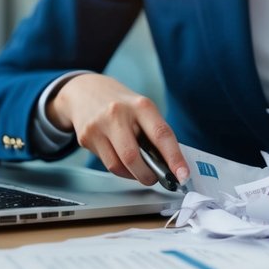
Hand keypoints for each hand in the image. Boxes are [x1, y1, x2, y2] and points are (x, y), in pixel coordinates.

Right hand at [48, 73, 188, 186]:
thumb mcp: (142, 109)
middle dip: (148, 175)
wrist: (85, 90)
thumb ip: (154, 132)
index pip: (161, 135)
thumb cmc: (122, 103)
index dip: (174, 158)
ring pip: (118, 165)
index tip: (183, 175)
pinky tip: (123, 162)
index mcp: (140, 105)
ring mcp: (99, 126)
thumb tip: (169, 163)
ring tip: (140, 171)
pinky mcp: (86, 138)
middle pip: (133, 156)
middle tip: (156, 179)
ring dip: (133, 175)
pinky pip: (107, 164)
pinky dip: (120, 169)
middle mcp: (118, 114)